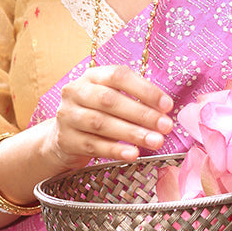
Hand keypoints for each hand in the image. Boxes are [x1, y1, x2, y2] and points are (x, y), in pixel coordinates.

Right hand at [42, 64, 173, 172]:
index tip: (167, 105)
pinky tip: (133, 154)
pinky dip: (116, 150)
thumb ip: (135, 98)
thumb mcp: (112, 98)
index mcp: (92, 76)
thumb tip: (164, 109)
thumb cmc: (97, 113)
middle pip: (109, 100)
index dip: (145, 90)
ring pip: (102, 123)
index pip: (119, 76)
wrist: (64, 137)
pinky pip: (93, 145)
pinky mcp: (65, 139)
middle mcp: (76, 91)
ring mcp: (67, 116)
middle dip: (142, 114)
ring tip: (155, 141)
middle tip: (165, 126)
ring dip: (132, 133)